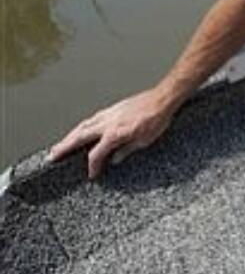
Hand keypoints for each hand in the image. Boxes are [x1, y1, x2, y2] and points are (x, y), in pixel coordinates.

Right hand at [47, 88, 176, 178]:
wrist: (163, 98)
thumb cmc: (157, 119)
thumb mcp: (144, 141)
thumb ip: (127, 151)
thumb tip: (114, 160)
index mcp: (114, 133)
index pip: (96, 154)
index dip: (92, 166)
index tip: (92, 174)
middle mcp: (108, 122)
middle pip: (80, 136)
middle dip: (65, 147)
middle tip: (52, 155)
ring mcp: (109, 113)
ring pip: (83, 125)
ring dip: (70, 135)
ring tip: (60, 145)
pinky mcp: (113, 108)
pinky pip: (92, 118)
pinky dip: (83, 125)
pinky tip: (81, 129)